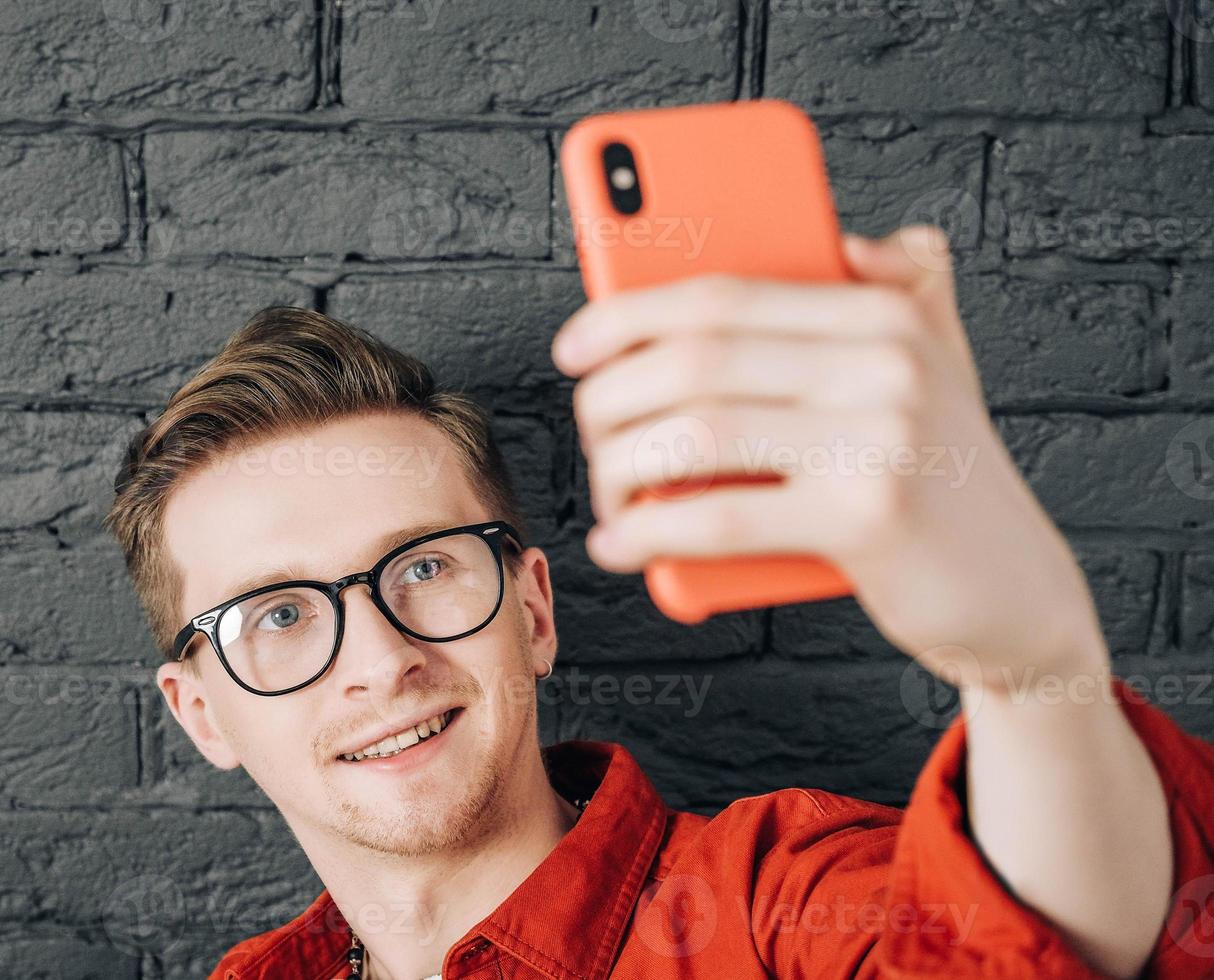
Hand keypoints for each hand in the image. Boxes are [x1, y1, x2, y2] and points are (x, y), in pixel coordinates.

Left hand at [551, 225, 1107, 687]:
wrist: (1020, 596)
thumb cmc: (943, 480)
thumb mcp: (936, 368)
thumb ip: (899, 291)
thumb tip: (847, 238)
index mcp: (885, 312)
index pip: (723, 295)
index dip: (627, 315)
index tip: (573, 348)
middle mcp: (886, 362)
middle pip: (695, 361)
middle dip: (611, 399)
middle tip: (589, 433)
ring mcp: (880, 439)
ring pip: (694, 435)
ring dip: (620, 467)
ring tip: (609, 492)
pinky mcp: (868, 521)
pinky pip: (720, 519)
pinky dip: (649, 533)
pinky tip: (618, 544)